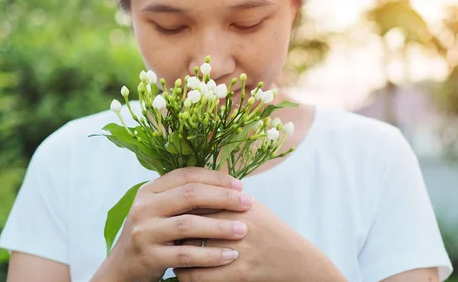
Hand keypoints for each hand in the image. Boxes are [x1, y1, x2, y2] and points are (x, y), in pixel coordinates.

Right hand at [96, 168, 253, 281]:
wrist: (123, 267)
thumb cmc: (153, 233)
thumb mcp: (161, 209)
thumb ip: (185, 196)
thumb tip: (227, 182)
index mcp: (150, 189)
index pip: (187, 175)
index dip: (216, 178)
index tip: (240, 186)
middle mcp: (144, 207)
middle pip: (190, 195)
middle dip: (223, 198)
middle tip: (248, 203)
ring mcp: (144, 231)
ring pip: (188, 224)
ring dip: (220, 227)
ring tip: (243, 230)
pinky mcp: (149, 257)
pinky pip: (186, 255)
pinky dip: (211, 255)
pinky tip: (230, 255)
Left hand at [174, 200, 346, 281]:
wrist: (295, 259)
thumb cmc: (270, 230)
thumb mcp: (252, 206)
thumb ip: (225, 196)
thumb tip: (194, 185)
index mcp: (238, 205)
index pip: (197, 201)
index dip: (178, 207)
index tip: (166, 212)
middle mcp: (237, 225)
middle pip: (190, 224)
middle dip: (172, 230)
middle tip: (161, 232)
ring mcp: (238, 249)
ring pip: (191, 252)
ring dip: (175, 253)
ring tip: (167, 252)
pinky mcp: (240, 273)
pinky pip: (200, 276)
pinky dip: (185, 275)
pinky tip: (180, 272)